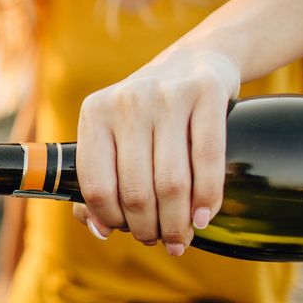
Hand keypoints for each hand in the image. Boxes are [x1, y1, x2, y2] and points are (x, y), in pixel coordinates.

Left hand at [75, 48, 238, 253]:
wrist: (196, 60)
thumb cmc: (148, 113)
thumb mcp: (114, 134)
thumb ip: (97, 180)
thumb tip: (99, 229)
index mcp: (94, 114)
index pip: (96, 185)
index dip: (111, 219)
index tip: (124, 232)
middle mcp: (127, 102)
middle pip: (136, 191)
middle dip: (148, 228)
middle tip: (160, 241)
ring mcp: (167, 95)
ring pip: (171, 182)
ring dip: (177, 223)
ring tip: (180, 238)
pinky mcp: (206, 92)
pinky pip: (208, 160)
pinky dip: (207, 198)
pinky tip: (203, 217)